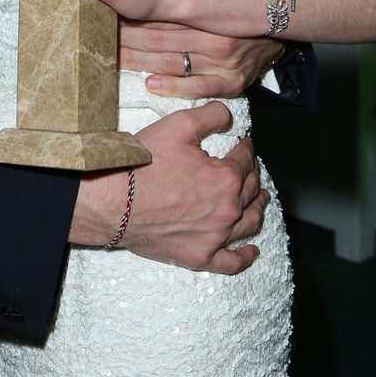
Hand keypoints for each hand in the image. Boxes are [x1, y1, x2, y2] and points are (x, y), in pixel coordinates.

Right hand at [70, 102, 266, 274]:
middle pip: (251, 190)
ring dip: (258, 208)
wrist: (114, 201)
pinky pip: (231, 261)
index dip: (246, 148)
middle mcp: (227, 209)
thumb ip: (212, 115)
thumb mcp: (179, 124)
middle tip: (251, 168)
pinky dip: (246, 256)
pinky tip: (253, 250)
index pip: (246, 160)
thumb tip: (229, 117)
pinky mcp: (200, 256)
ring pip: (249, 223)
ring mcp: (215, 236)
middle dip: (254, 175)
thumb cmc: (143, 165)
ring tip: (261, 200)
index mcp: (226, 178)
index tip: (243, 144)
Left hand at [118, 0, 280, 95]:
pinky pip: (197, 88)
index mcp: (214, 10)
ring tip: (109, 56)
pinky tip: (149, 83)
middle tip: (97, 33)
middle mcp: (218, 39)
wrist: (288, 23)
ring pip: (171, 63)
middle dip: (125, 36)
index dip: (133, 11)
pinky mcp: (233, 83)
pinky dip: (172, 87)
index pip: (164, 11)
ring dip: (138, 61)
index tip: (109, 8)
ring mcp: (225, 64)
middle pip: (160, 38)